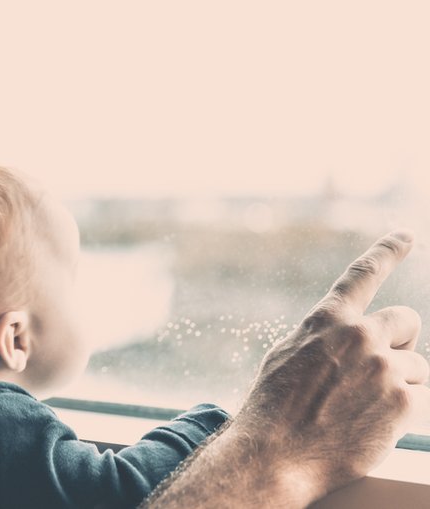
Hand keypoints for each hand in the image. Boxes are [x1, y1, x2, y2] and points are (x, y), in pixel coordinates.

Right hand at [236, 230, 429, 501]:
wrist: (277, 455)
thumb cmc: (274, 409)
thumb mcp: (288, 356)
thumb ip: (323, 338)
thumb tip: (346, 333)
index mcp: (327, 320)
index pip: (362, 275)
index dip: (386, 251)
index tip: (406, 235)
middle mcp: (359, 335)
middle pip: (406, 321)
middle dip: (399, 342)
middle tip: (378, 370)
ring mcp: (384, 367)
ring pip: (416, 365)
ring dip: (399, 383)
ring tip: (363, 410)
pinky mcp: (403, 401)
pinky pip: (422, 398)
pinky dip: (405, 412)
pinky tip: (375, 425)